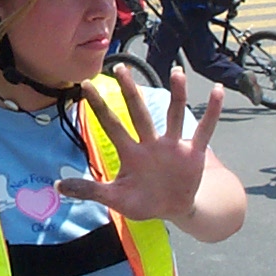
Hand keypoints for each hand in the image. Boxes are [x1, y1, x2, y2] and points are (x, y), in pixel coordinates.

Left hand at [56, 66, 222, 222]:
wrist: (174, 209)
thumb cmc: (143, 201)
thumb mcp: (115, 199)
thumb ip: (89, 190)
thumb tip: (57, 186)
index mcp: (131, 153)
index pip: (112, 125)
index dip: (99, 106)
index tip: (86, 85)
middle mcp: (151, 143)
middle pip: (139, 112)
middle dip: (131, 91)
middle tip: (121, 67)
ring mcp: (174, 146)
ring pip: (175, 115)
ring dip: (178, 94)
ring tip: (177, 73)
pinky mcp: (194, 152)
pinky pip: (205, 129)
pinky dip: (213, 112)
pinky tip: (219, 91)